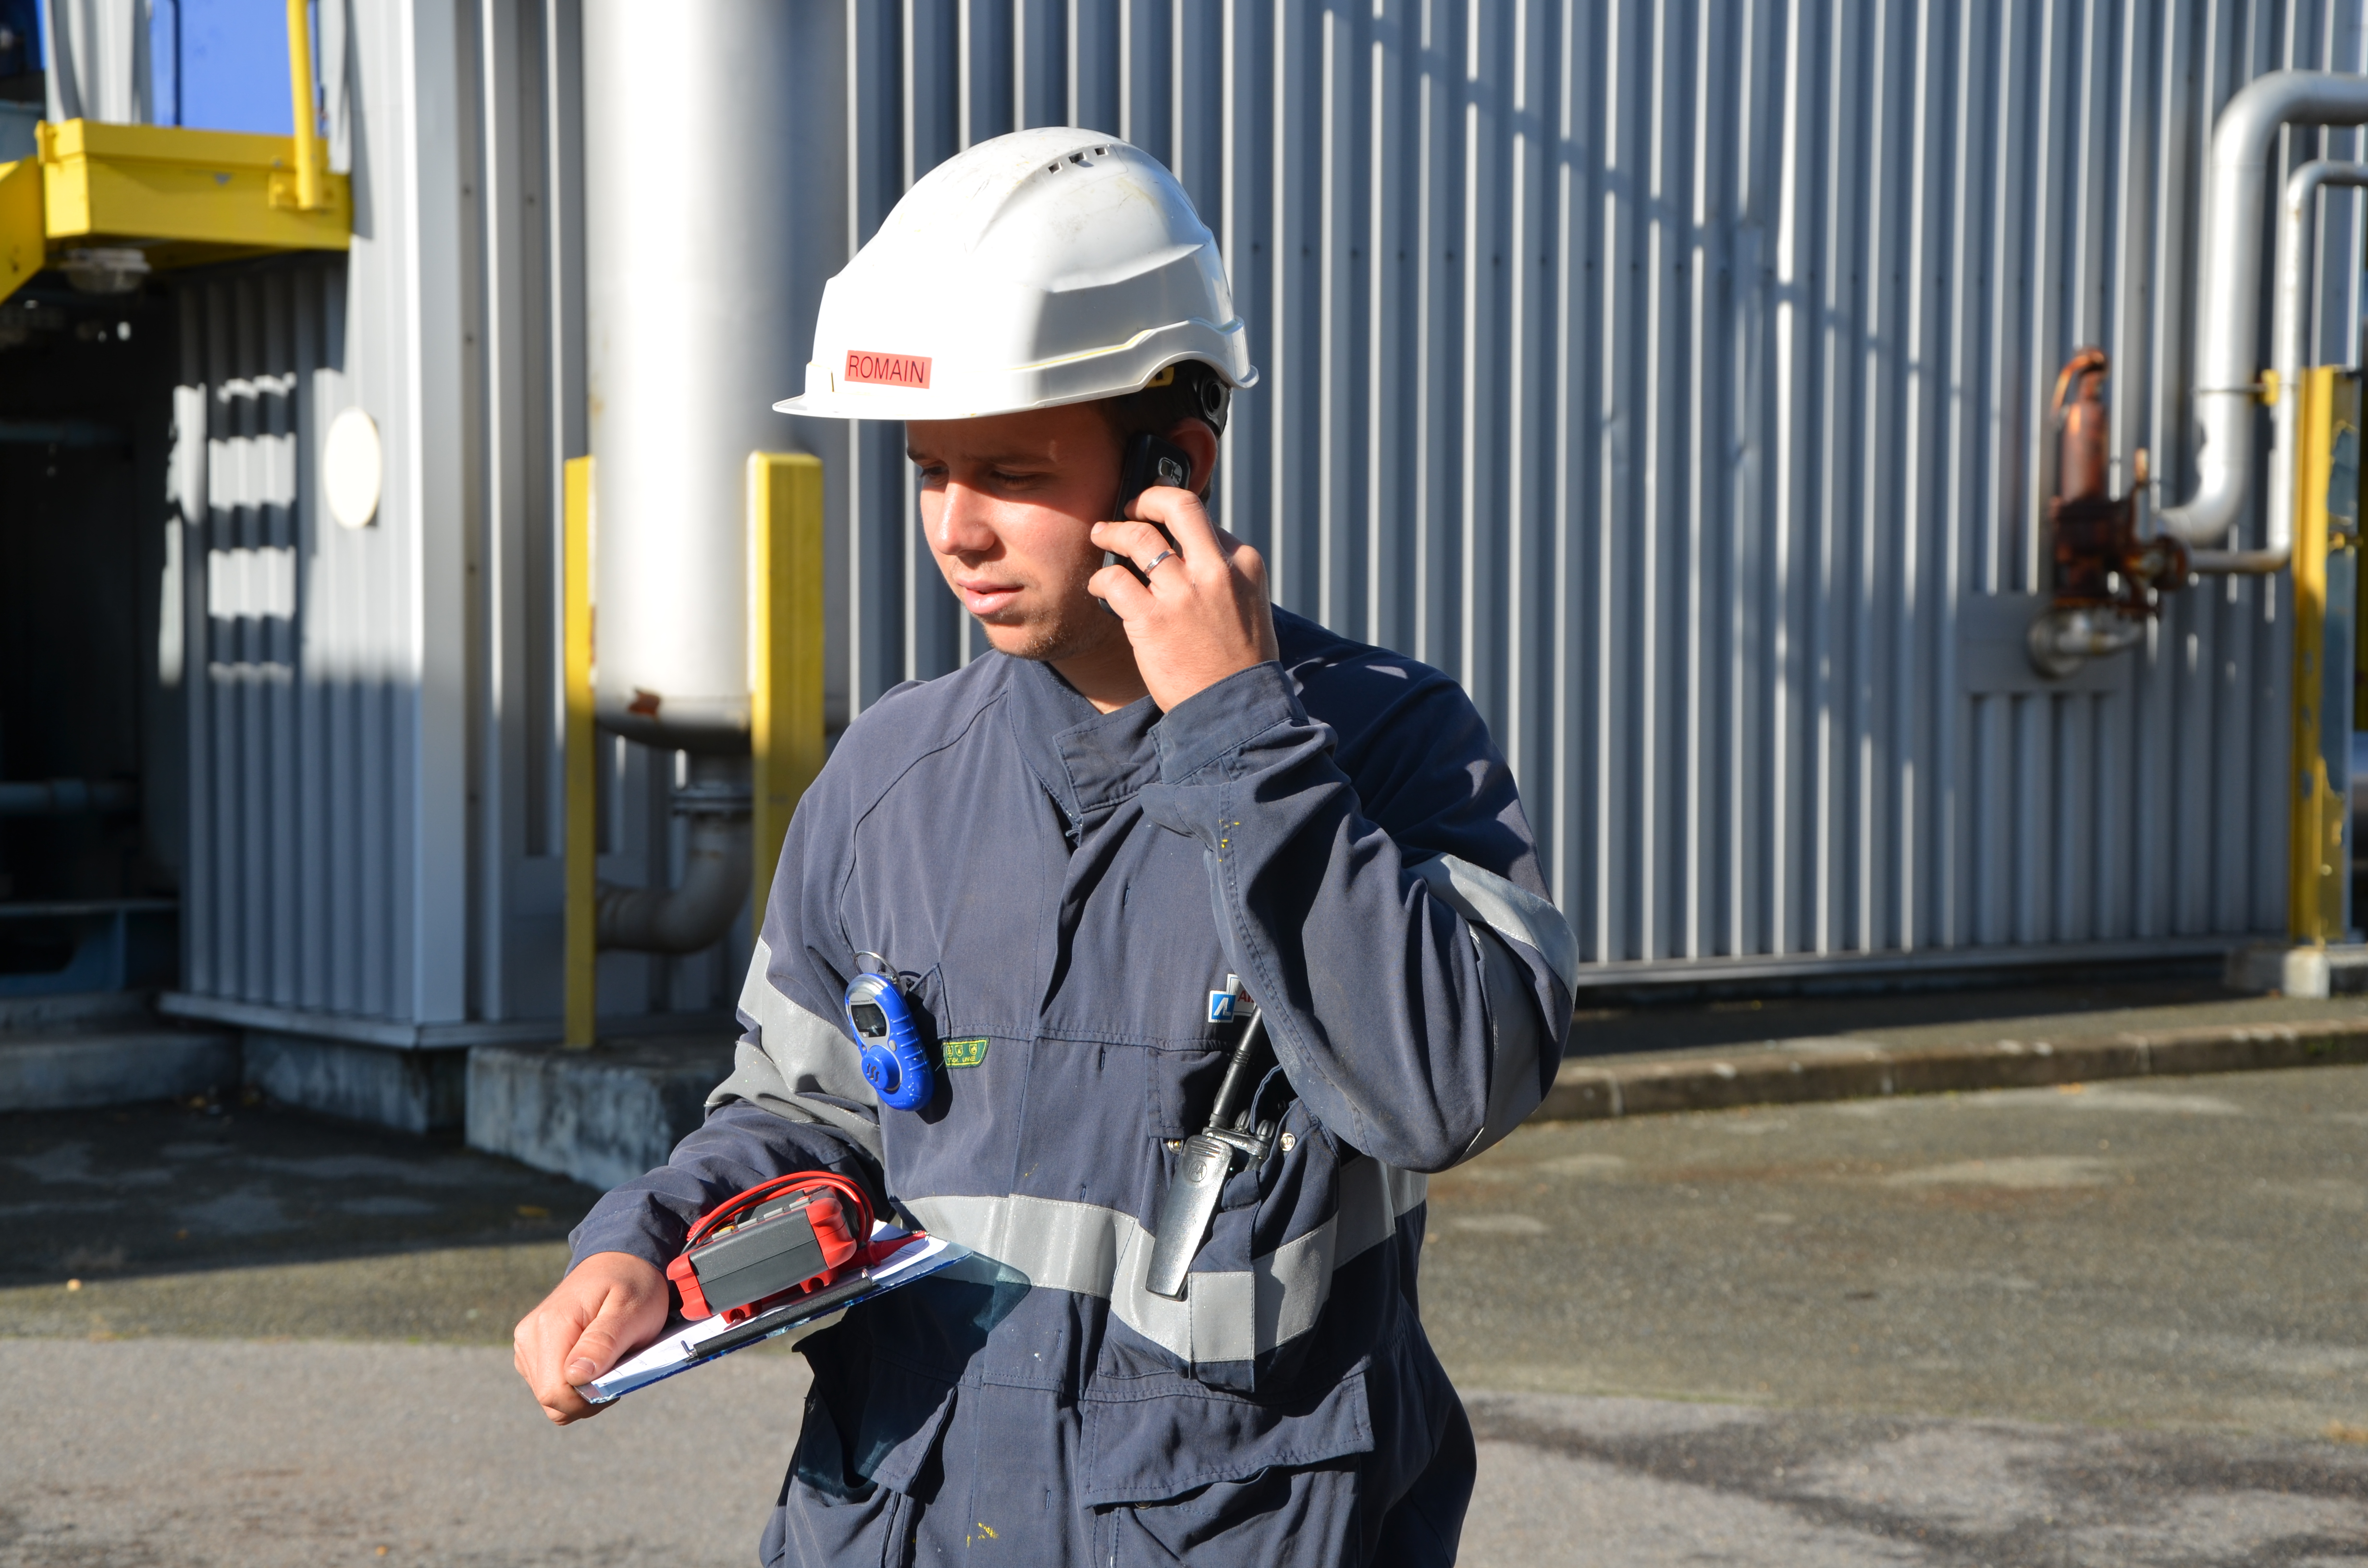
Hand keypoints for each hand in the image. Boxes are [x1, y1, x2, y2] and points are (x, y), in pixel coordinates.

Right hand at [512, 1251, 670, 1424]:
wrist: (619, 1259)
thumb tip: (575, 1376)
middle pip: (549, 1398)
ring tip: (606, 1359)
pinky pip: (548, 1384)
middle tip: (615, 1369)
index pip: (554, 1392)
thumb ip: (604, 1342)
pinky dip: (572, 1382)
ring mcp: (527, 1343)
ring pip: (548, 1395)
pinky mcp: (532, 1349)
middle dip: (585, 1397)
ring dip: (580, 1391)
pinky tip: (593, 1359)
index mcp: (551, 1325)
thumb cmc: (632, 1284)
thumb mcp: (631, 1310)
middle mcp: (529, 1336)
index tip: (614, 1379)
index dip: (586, 1399)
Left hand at [1088, 485, 1278, 711]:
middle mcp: (1216, 570)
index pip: (1205, 521)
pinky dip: (1101, 579)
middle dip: (1147, 497)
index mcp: (1244, 563)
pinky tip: (1099, 588)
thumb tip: (1184, 550)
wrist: (1235, 708)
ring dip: (1112, 531)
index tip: (1161, 523)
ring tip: (1101, 534)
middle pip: (1178, 506)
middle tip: (1130, 506)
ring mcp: (1183, 593)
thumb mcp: (1248, 605)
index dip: (1177, 519)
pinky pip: (1114, 579)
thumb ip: (1222, 574)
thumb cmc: (1238, 661)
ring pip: (1138, 536)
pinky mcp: (1152, 619)